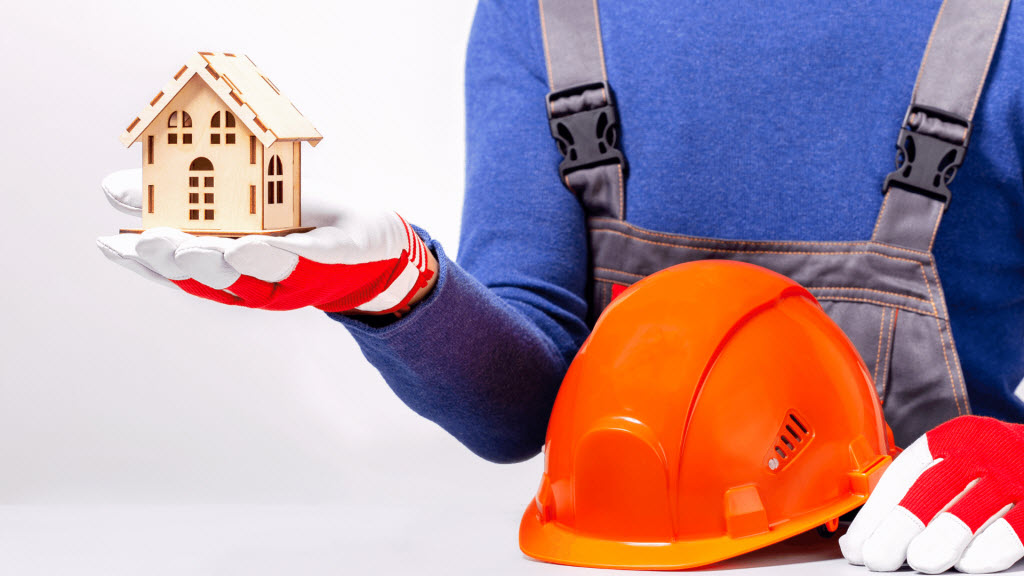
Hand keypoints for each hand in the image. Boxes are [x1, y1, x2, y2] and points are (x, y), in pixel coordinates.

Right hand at [97, 169, 437, 314]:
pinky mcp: (333, 258)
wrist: (367, 237)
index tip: (112, 244)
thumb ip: (180, 203)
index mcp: (227, 269)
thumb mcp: (235, 206)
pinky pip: (311, 257)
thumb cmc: (293, 221)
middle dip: (189, 262)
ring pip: (261, 277)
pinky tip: (262, 243)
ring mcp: (296, 275)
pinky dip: (289, 253)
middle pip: (217, 280)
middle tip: (164, 242)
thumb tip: (112, 190)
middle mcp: (256, 282)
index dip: (146, 262)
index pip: (179, 272)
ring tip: (217, 246)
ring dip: (237, 263)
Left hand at [839, 416, 1023, 573]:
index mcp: (952, 438)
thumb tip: (873, 536)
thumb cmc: (997, 467)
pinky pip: (1016, 526)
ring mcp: (1014, 475)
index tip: (857, 543)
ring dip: (941, 538)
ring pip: (971, 508)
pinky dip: (991, 547)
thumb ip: (924, 490)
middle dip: (900, 526)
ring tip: (918, 561)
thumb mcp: (961, 463)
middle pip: (932, 488)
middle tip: (878, 556)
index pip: (904, 474)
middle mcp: (982, 451)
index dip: (876, 512)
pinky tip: (969, 562)